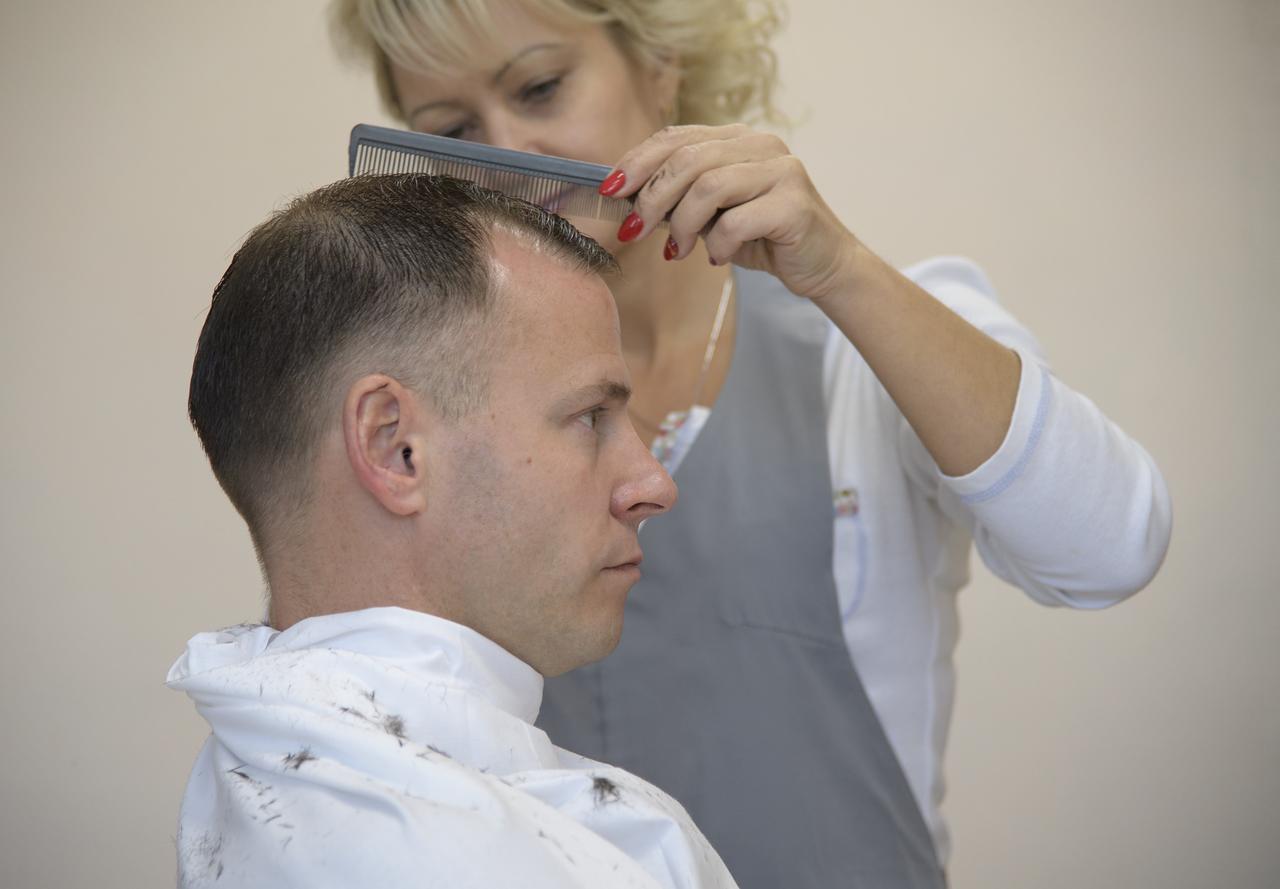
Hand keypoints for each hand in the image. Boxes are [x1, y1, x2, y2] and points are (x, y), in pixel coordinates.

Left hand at [602, 124, 860, 302]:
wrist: (822, 263)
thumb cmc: (763, 237)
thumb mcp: (714, 213)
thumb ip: (680, 198)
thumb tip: (626, 200)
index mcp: (738, 139)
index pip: (676, 137)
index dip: (637, 161)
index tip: (610, 191)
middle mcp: (761, 145)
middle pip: (687, 160)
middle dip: (651, 199)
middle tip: (634, 232)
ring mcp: (781, 171)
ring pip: (708, 187)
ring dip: (683, 225)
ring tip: (682, 251)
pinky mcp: (794, 204)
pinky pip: (736, 222)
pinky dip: (718, 245)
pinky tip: (719, 257)